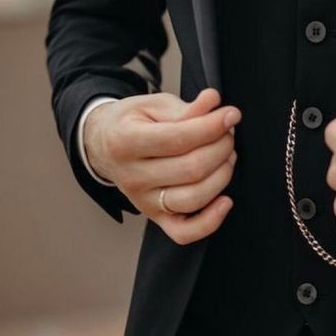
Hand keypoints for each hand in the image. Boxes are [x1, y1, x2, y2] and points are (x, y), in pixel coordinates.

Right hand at [84, 88, 240, 244]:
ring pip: (193, 198)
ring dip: (222, 176)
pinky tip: (225, 201)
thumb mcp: (152, 105)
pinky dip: (210, 221)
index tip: (231, 115)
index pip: (177, 138)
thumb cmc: (132, 123)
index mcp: (125, 142)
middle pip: (191, 169)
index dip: (211, 126)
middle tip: (228, 134)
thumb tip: (212, 102)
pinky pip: (185, 233)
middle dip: (221, 147)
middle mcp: (132, 177)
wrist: (104, 145)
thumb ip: (185, 108)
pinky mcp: (155, 217)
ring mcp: (143, 201)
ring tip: (226, 156)